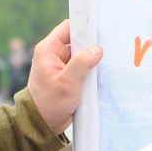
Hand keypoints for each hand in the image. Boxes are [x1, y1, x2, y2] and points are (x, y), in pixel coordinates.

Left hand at [26, 18, 101, 134]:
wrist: (43, 123)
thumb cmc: (50, 103)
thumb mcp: (67, 82)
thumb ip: (82, 63)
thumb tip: (97, 49)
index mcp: (48, 49)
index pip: (68, 28)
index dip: (84, 27)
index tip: (100, 29)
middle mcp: (54, 54)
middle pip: (77, 40)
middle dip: (92, 45)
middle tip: (108, 48)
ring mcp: (62, 65)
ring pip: (82, 54)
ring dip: (93, 59)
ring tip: (106, 62)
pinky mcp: (68, 75)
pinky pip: (83, 66)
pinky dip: (91, 69)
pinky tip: (101, 73)